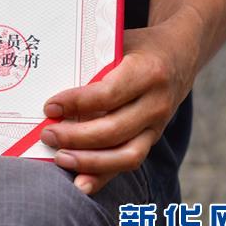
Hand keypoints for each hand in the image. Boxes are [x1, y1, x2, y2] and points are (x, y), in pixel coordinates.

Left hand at [40, 23, 194, 194]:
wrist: (180, 53)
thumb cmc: (138, 46)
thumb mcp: (119, 42)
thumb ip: (92, 59)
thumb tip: (45, 73)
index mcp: (147, 72)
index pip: (108, 95)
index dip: (77, 104)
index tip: (50, 107)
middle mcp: (157, 102)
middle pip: (114, 129)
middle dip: (76, 137)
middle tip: (47, 134)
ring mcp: (158, 125)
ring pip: (126, 154)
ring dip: (90, 161)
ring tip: (59, 157)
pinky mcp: (153, 138)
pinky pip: (130, 162)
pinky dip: (104, 175)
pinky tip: (80, 183)